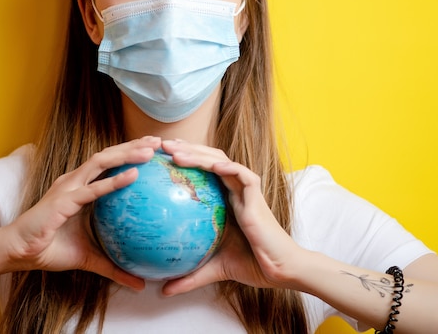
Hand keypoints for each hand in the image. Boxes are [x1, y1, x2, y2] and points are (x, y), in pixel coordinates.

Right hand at [0, 136, 161, 289]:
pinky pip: (92, 190)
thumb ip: (115, 268)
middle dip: (134, 146)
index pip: (110, 164)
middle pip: (109, 156)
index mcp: (81, 187)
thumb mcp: (91, 258)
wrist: (17, 252)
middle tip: (158, 142)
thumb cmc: (50, 249)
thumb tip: (139, 285)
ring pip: (101, 162)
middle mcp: (75, 181)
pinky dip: (113, 181)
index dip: (131, 154)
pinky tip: (133, 175)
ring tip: (149, 150)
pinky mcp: (63, 201)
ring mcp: (68, 188)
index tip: (155, 150)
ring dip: (126, 154)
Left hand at [160, 139, 305, 295]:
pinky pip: (242, 175)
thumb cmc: (250, 264)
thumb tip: (162, 292)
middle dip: (185, 149)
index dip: (182, 160)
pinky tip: (212, 167)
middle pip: (208, 159)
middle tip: (160, 145)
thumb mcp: (212, 269)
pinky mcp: (257, 196)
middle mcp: (233, 190)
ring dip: (199, 154)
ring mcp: (246, 190)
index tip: (159, 157)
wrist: (278, 270)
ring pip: (221, 161)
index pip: (201, 171)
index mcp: (224, 199)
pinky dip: (228, 168)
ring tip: (175, 152)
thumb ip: (189, 277)